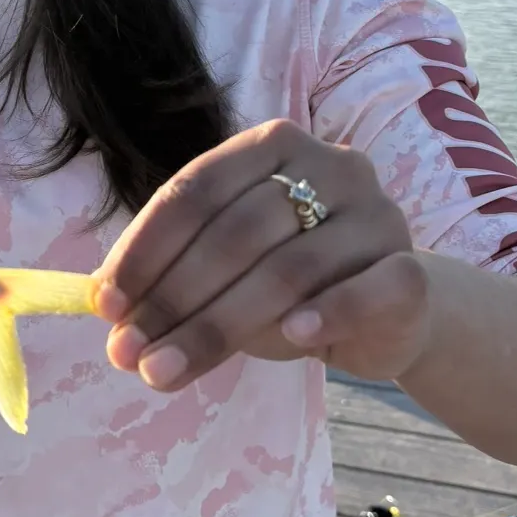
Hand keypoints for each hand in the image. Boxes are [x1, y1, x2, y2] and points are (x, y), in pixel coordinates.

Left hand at [92, 119, 428, 386]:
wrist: (391, 308)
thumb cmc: (292, 279)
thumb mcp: (229, 267)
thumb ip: (176, 274)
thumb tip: (105, 306)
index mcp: (272, 146)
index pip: (195, 190)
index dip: (144, 249)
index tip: (106, 304)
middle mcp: (329, 165)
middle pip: (235, 233)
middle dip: (172, 298)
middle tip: (127, 352)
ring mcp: (376, 215)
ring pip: (287, 270)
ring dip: (217, 327)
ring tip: (164, 370)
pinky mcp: (411, 271)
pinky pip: (366, 290)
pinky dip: (326, 313)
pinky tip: (292, 340)